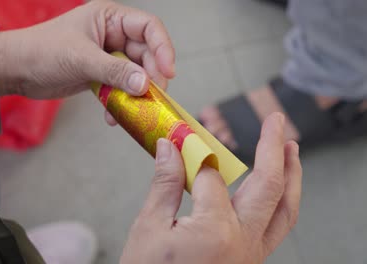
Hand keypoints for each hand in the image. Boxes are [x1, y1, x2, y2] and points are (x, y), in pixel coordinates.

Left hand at [0, 0, 174, 108]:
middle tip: (152, 98)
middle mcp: (112, 34)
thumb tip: (145, 84)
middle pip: (146, 54)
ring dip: (135, 94)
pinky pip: (120, 88)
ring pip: (135, 74)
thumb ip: (115, 72)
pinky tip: (112, 115)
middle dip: (150, 77)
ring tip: (132, 110)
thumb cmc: (42, 51)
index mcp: (109, 18)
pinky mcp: (100, 74)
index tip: (168, 72)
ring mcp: (107, 56)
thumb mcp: (81, 58)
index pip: (149, 27)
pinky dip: (120, 102)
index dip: (163, 48)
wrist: (16, 70)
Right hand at [121, 113, 301, 263]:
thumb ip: (164, 184)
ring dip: (291, 177)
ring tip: (292, 150)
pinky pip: (277, 228)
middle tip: (276, 122)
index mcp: (214, 231)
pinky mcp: (250, 262)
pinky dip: (282, 204)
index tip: (183, 138)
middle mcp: (242, 242)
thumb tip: (169, 147)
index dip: (195, 153)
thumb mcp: (148, 229)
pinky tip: (277, 190)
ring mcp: (251, 255)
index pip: (210, 176)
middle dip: (274, 149)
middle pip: (268, 186)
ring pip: (284, 210)